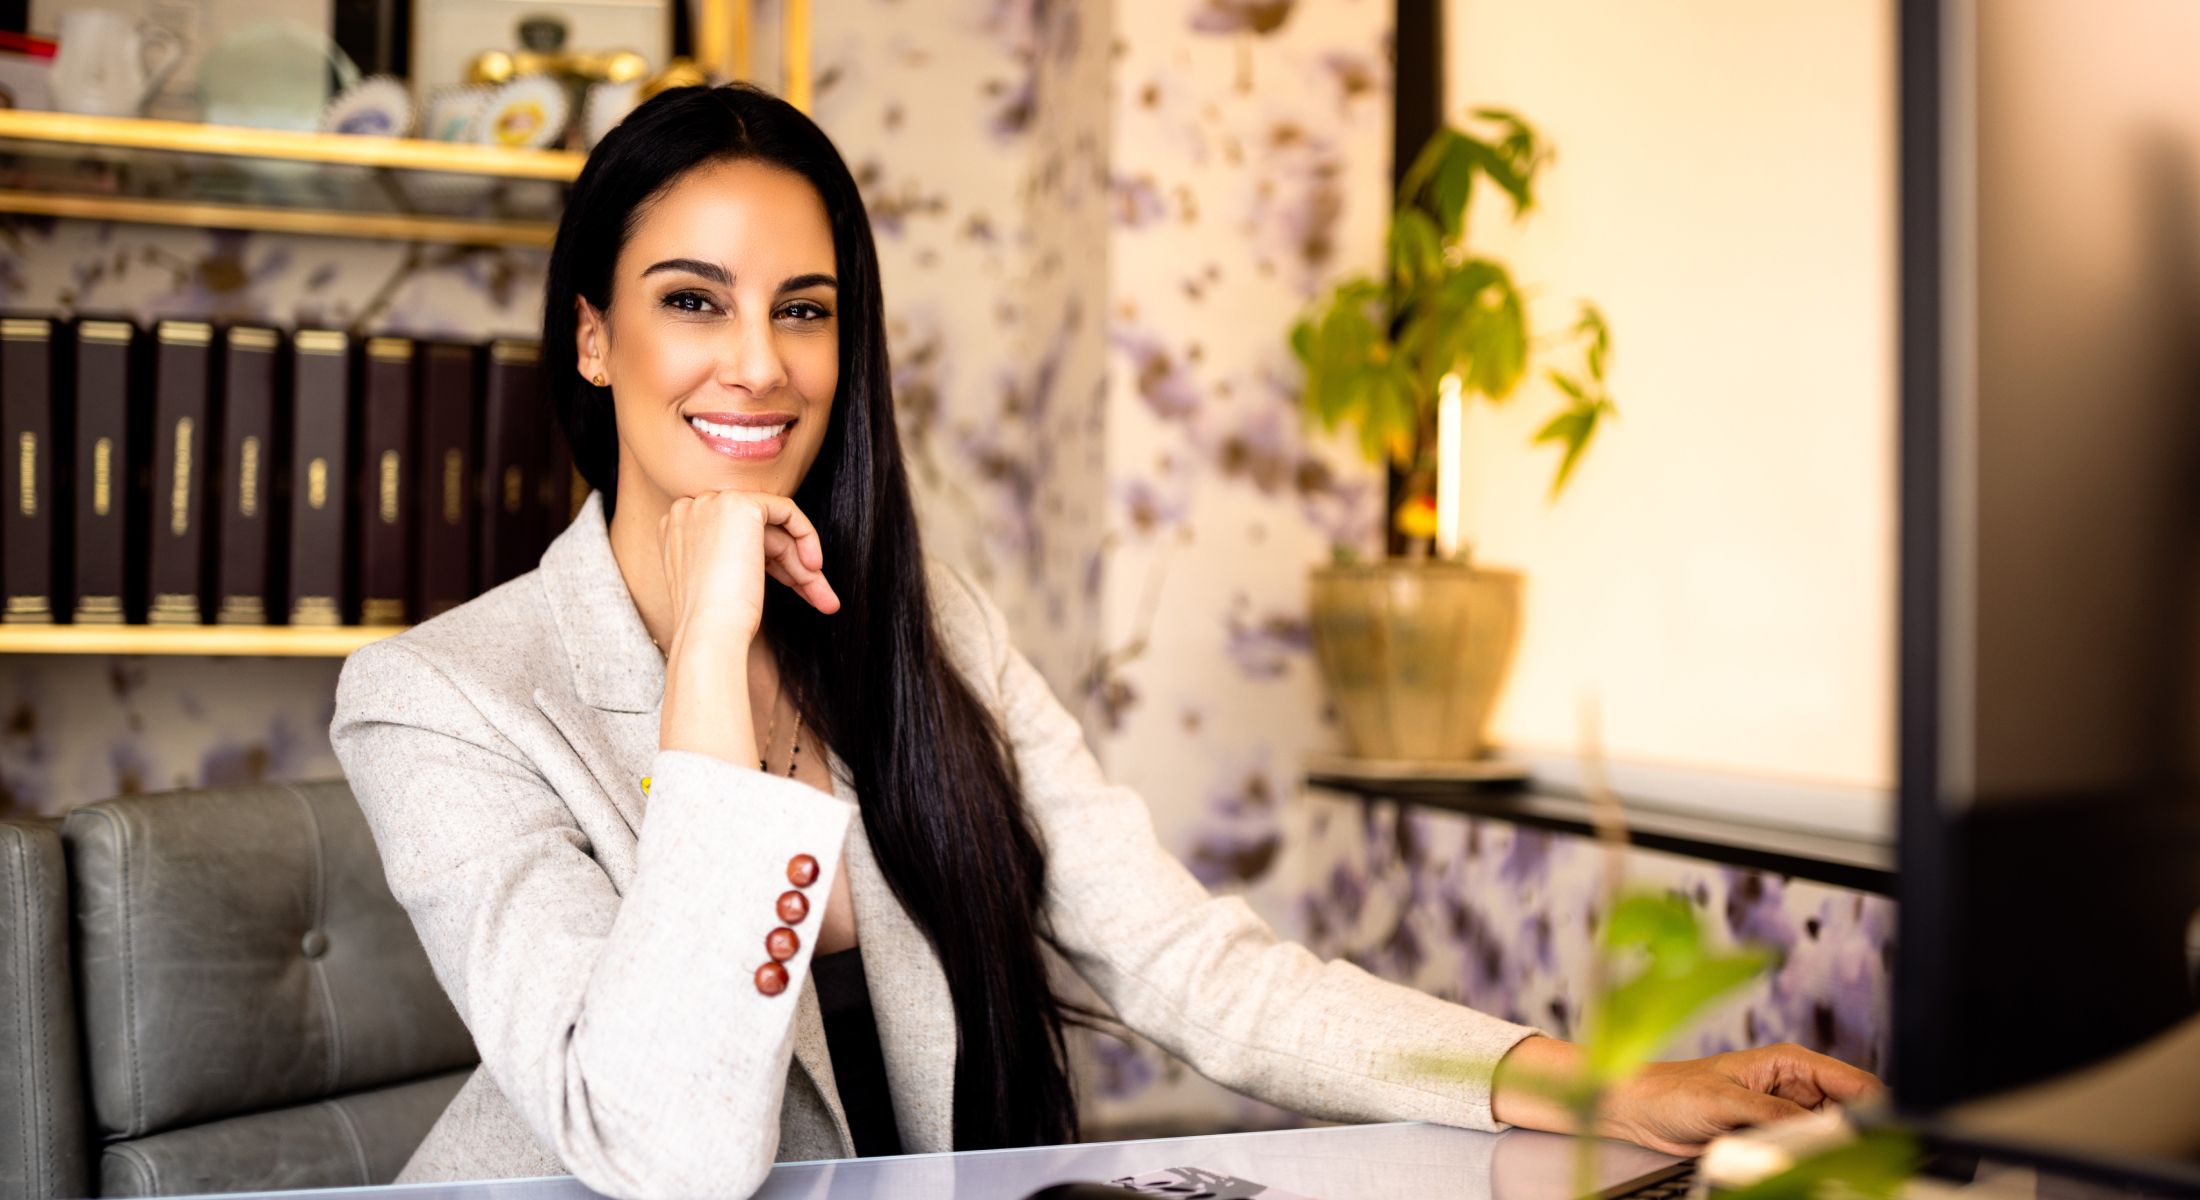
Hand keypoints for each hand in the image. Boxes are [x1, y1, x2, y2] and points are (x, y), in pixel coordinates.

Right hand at [658, 489, 839, 650]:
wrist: (708, 631)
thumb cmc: (712, 622)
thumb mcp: (718, 581)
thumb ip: (733, 558)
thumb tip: (774, 557)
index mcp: (678, 530)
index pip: (734, 537)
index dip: (767, 562)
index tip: (791, 589)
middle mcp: (689, 510)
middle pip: (755, 534)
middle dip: (790, 566)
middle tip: (821, 599)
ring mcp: (711, 503)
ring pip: (773, 528)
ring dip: (801, 564)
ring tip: (826, 599)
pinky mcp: (740, 504)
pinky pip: (786, 510)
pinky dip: (806, 536)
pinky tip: (815, 568)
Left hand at [1599, 1044, 1882, 1155]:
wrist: (1642, 1111)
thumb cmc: (1673, 1089)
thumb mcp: (1725, 1100)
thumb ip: (1771, 1113)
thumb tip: (1813, 1128)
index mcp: (1788, 1062)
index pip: (1851, 1081)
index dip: (1874, 1104)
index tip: (1884, 1130)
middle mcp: (1792, 1086)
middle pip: (1847, 1111)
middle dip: (1854, 1131)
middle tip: (1853, 1153)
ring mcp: (1784, 1112)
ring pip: (1829, 1134)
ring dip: (1830, 1147)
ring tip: (1828, 1159)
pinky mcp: (1772, 1135)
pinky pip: (1804, 1150)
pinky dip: (1809, 1158)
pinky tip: (1805, 1164)